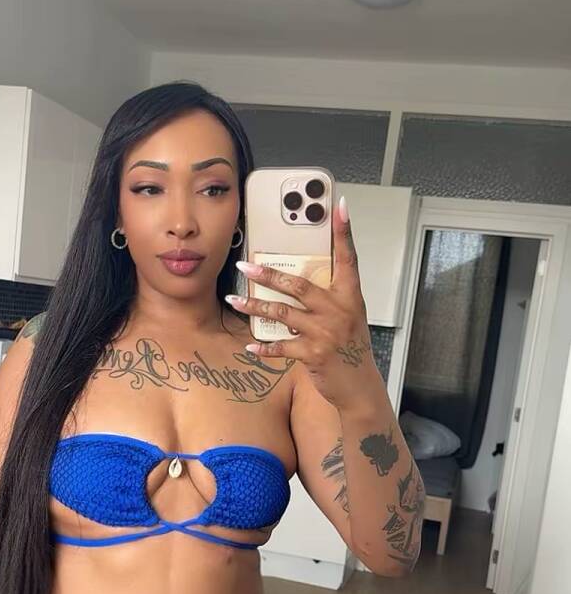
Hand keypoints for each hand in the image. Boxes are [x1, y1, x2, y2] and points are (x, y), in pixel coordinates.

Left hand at [225, 196, 374, 407]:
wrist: (360, 387)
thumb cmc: (352, 351)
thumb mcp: (349, 319)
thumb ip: (329, 300)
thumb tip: (298, 285)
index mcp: (350, 297)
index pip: (348, 258)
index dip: (344, 232)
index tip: (339, 206)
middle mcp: (338, 311)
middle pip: (298, 285)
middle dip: (268, 274)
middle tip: (244, 267)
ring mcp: (325, 333)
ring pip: (282, 313)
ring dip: (254, 307)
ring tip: (233, 301)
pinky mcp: (313, 354)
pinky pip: (281, 347)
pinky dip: (264, 347)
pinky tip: (249, 346)